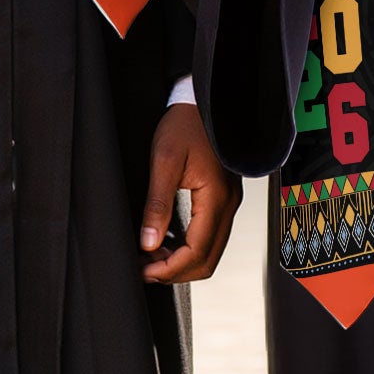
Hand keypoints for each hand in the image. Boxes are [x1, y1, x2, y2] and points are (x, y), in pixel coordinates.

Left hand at [139, 103, 240, 283]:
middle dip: (176, 271)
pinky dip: (190, 248)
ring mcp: (229, 203)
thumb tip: (148, 243)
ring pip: (210, 251)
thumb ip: (157, 204)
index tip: (143, 270)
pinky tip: (168, 241)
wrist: (203, 102)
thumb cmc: (184, 124)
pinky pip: (211, 236)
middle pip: (207, 260)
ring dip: (182, 261)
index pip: (197, 252)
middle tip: (145, 269)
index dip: (169, 269)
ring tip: (151, 256)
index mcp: (216, 198)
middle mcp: (228, 205)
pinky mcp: (223, 199)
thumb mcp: (164, 161)